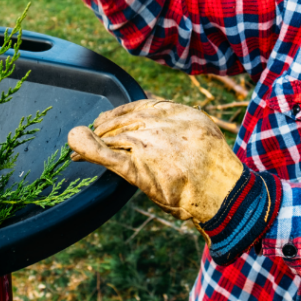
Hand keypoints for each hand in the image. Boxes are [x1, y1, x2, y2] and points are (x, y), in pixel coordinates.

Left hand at [67, 100, 243, 223]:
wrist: (224, 195)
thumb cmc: (215, 170)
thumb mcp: (200, 131)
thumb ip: (175, 122)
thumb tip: (148, 120)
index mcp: (179, 112)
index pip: (140, 106)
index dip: (119, 112)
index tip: (106, 119)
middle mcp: (163, 124)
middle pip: (123, 120)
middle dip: (103, 128)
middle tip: (89, 136)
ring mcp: (150, 145)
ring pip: (113, 136)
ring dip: (93, 140)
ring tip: (79, 146)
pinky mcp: (140, 167)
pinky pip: (108, 155)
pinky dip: (89, 150)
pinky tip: (76, 148)